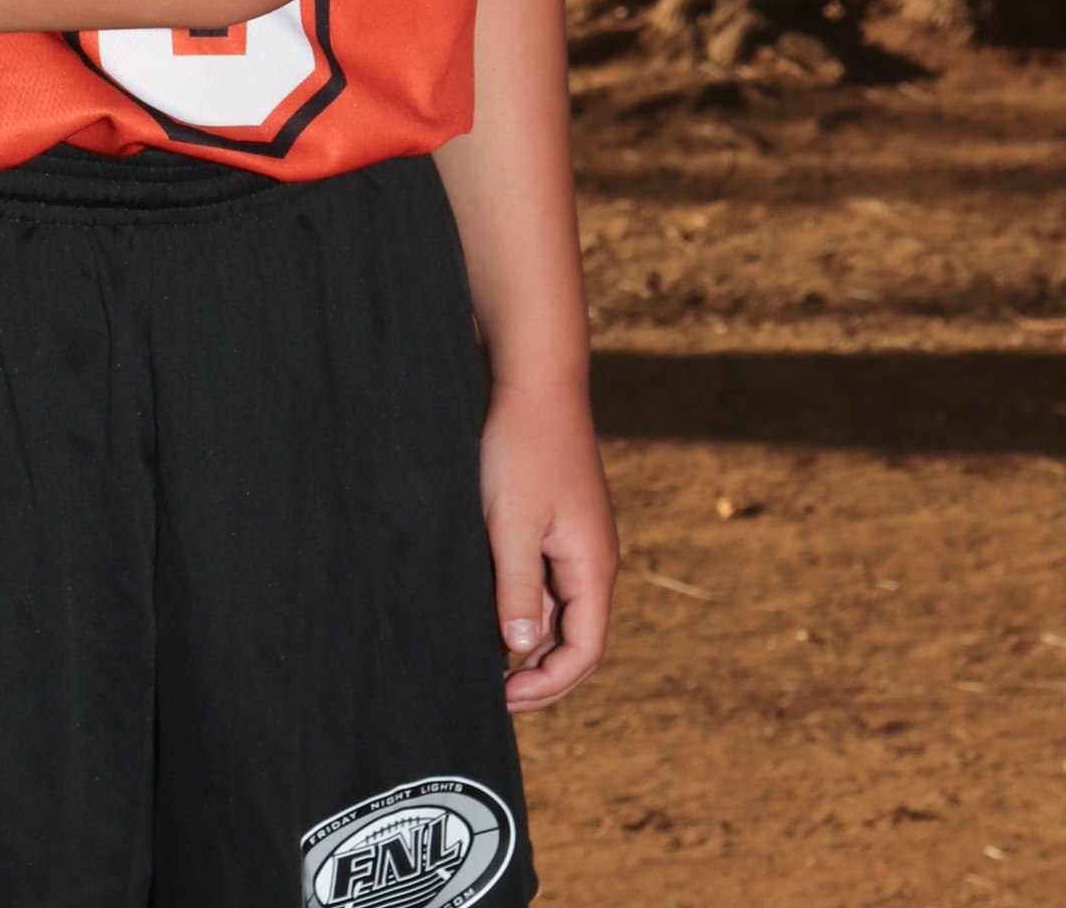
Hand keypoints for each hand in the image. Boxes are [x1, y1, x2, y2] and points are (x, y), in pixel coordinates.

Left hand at [479, 380, 616, 709]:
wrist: (535, 380)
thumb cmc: (522, 446)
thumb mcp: (512, 522)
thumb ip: (518, 588)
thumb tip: (522, 651)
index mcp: (592, 566)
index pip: (584, 652)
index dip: (547, 686)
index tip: (502, 699)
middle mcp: (593, 561)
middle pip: (576, 640)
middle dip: (539, 674)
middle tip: (490, 693)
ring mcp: (577, 543)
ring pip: (561, 613)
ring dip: (530, 642)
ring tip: (485, 661)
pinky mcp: (559, 525)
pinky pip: (548, 583)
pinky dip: (525, 606)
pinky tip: (490, 612)